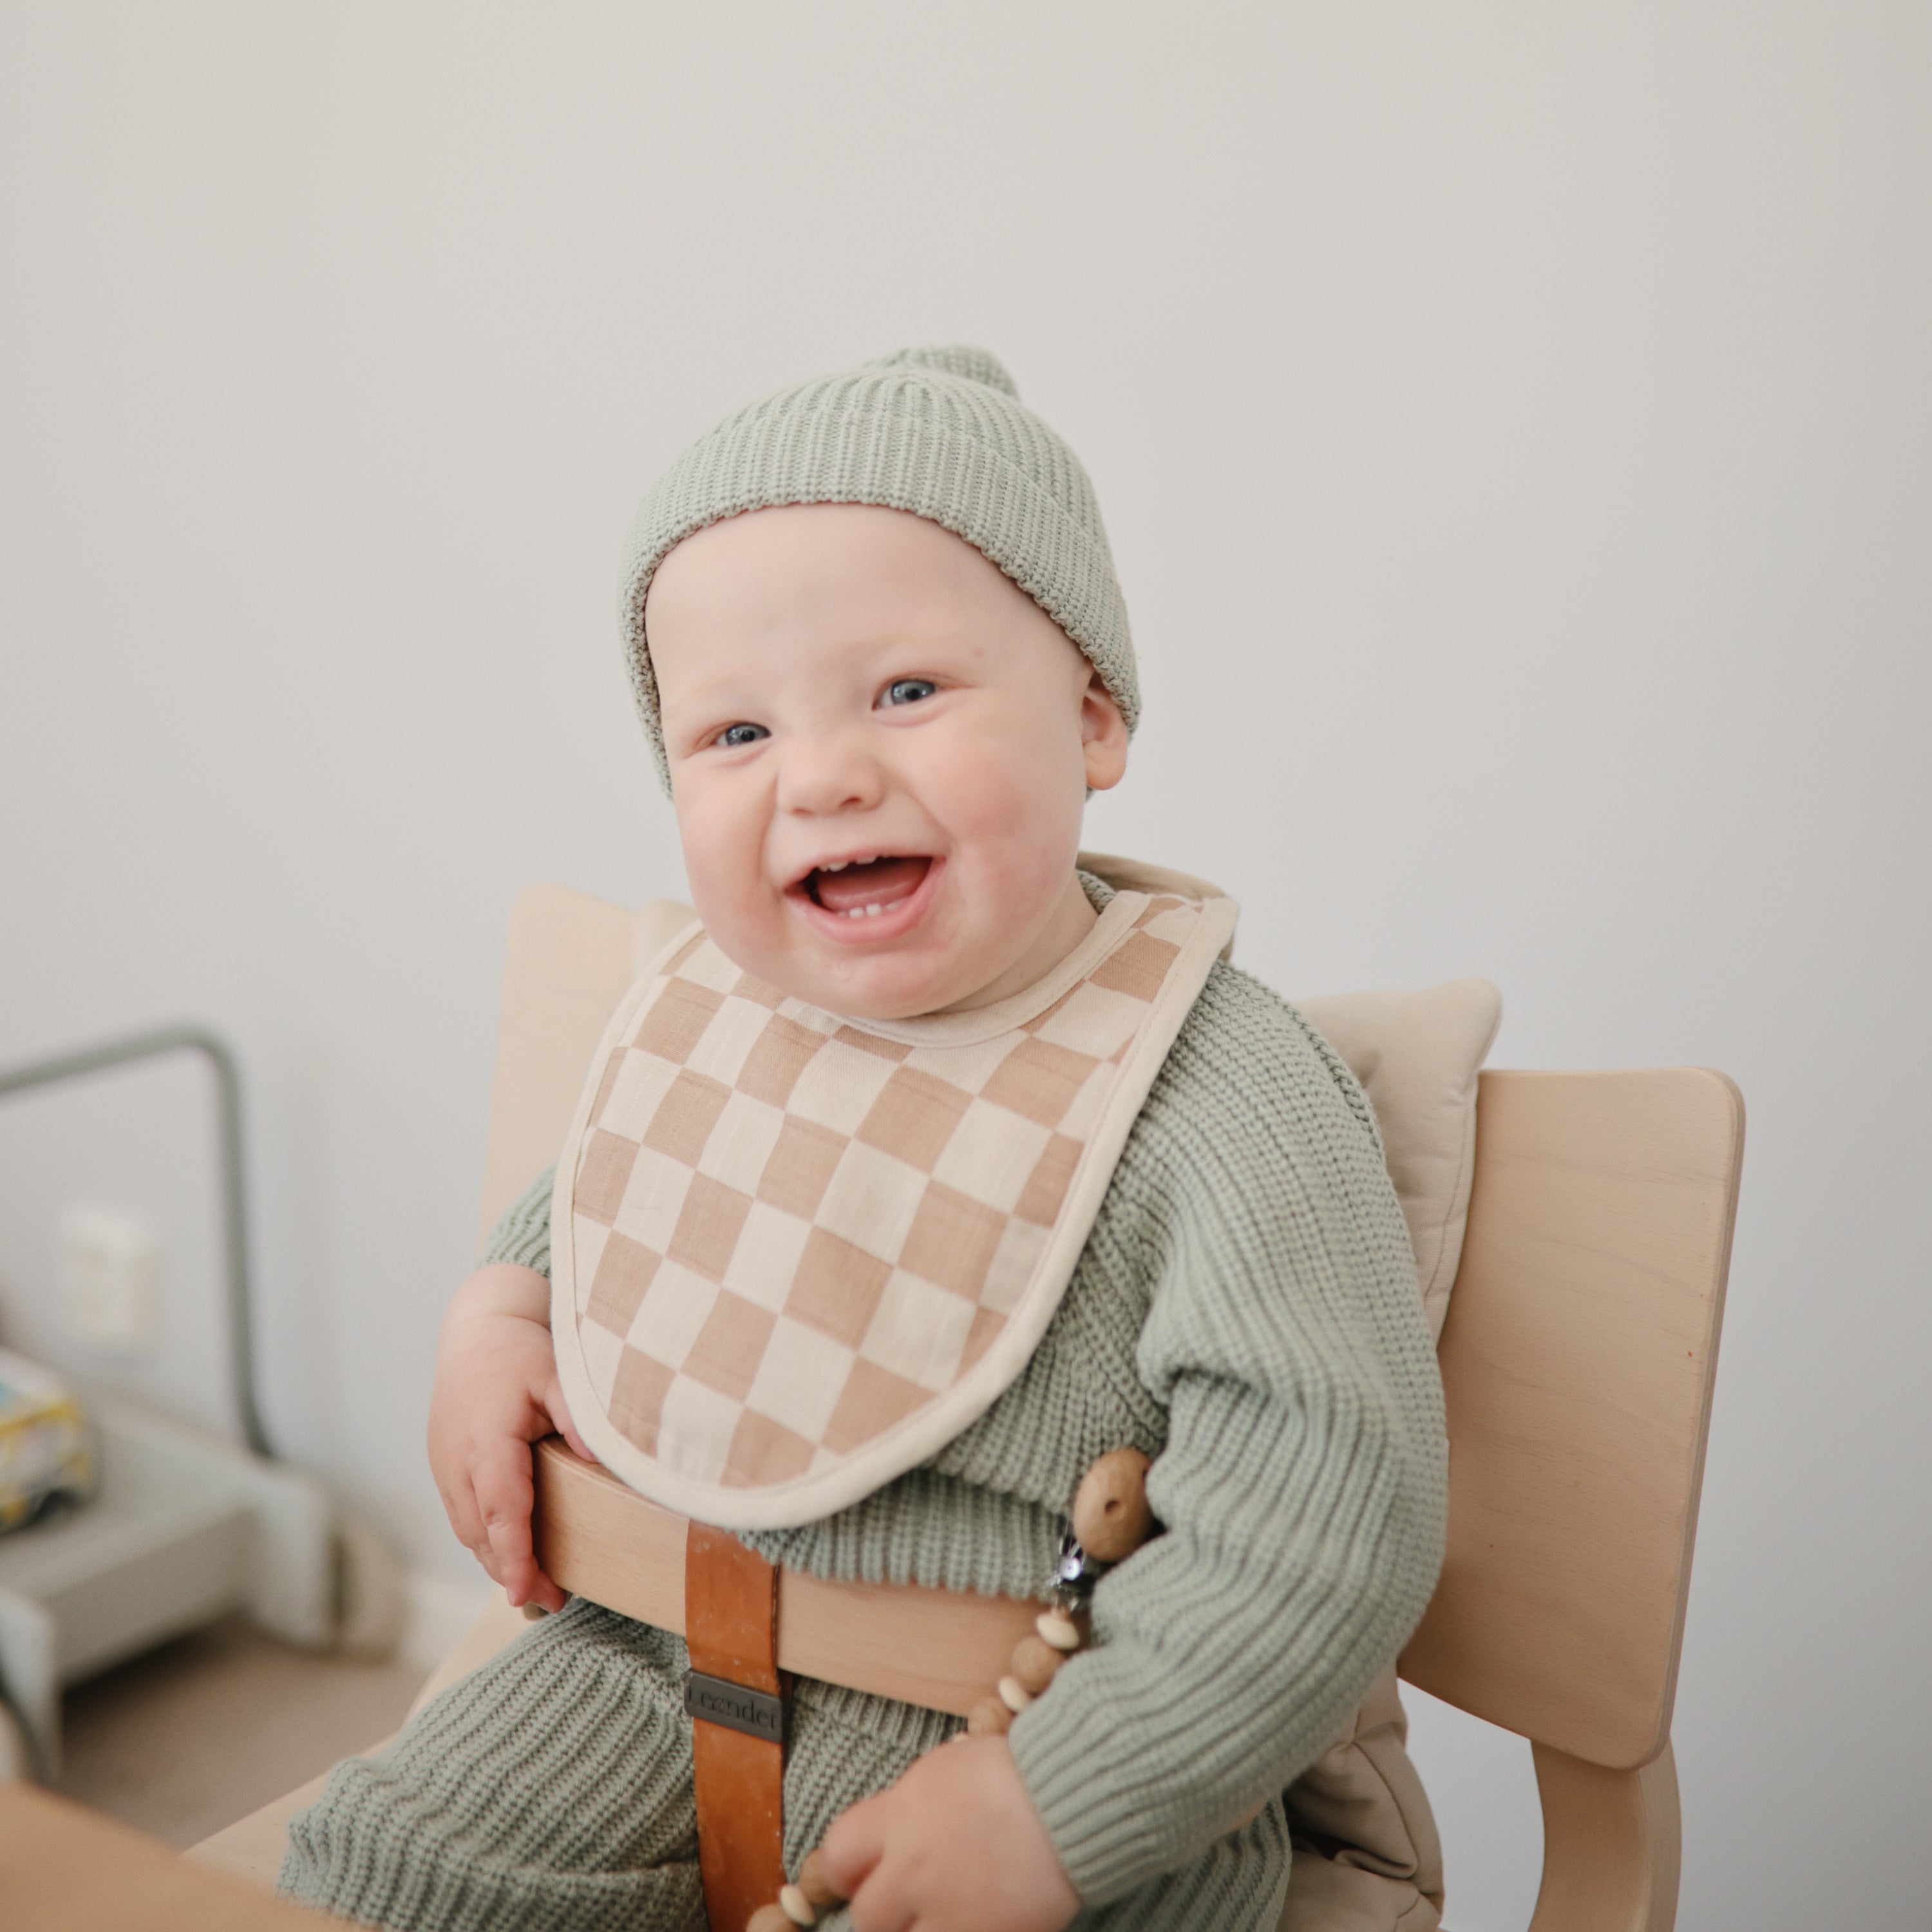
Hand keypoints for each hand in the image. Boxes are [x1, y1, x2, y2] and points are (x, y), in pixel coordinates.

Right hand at [426, 1263, 594, 1612]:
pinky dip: (484, 1540)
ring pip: (468, 1531)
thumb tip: (598, 1458)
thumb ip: (577, 1417)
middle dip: (512, 1572)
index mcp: (486, 1441)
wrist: (476, 1328)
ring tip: (537, 1587)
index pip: (501, 1511)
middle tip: (553, 1600)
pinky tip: (511, 1553)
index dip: (514, 1556)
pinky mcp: (442, 1467)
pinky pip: (461, 1516)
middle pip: (481, 1534)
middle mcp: (457, 1461)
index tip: (526, 1593)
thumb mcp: (557, 1374)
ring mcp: (444, 1466)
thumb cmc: (518, 1351)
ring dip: (496, 1561)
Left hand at [821, 1734, 1078, 1931]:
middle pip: (867, 1915)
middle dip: (884, 1913)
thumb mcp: (946, 1770)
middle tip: (909, 1904)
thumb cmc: (1018, 1775)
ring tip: (943, 1916)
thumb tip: (891, 1841)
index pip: (839, 1854)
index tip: (863, 1875)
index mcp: (901, 1813)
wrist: (1074, 1800)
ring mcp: (946, 1910)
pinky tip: (976, 1920)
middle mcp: (913, 1866)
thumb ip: (908, 1810)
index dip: (850, 1870)